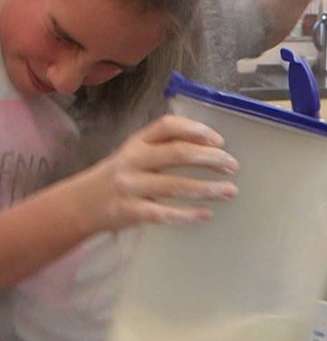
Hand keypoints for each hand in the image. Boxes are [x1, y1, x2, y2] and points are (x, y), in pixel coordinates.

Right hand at [79, 114, 238, 232]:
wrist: (80, 204)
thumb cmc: (121, 175)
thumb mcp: (137, 153)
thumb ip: (166, 147)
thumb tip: (212, 148)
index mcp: (138, 141)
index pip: (168, 126)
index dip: (196, 130)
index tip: (219, 140)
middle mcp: (133, 160)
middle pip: (177, 153)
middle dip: (210, 158)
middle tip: (232, 165)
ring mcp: (130, 186)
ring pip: (175, 185)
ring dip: (208, 188)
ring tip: (230, 191)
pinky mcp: (130, 212)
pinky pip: (164, 213)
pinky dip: (188, 214)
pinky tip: (206, 214)